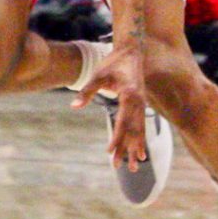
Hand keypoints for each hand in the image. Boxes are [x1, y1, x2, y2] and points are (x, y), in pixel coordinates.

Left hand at [71, 42, 147, 171]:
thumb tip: (74, 106)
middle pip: (132, 130)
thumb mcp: (98, 74)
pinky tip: (140, 151)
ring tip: (135, 166)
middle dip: (125, 149)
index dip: (117, 138)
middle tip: (119, 167)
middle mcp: (139, 102)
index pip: (122, 122)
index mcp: (130, 95)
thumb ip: (87, 91)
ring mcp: (142, 104)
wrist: (131, 52)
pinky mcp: (141, 104)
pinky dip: (140, 139)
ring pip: (139, 130)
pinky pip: (141, 125)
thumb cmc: (113, 62)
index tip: (110, 152)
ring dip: (136, 148)